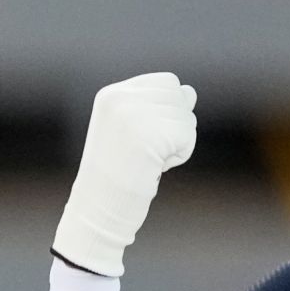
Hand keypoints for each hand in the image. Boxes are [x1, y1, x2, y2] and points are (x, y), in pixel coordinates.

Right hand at [52, 72, 198, 276]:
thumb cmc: (118, 174)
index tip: (147, 136)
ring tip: (148, 160)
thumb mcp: (136, 132)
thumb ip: (162, 108)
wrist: (99, 208)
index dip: (169, 111)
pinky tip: (156, 167)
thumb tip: (190, 92)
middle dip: (174, 126)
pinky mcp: (151, 133)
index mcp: (112, 95)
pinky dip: (180, 155)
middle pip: (180, 96)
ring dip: (177, 143)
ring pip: (186, 117)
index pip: (167, 82)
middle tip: (148, 151)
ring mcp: (135, 115)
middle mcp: (121, 98)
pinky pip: (188, 136)